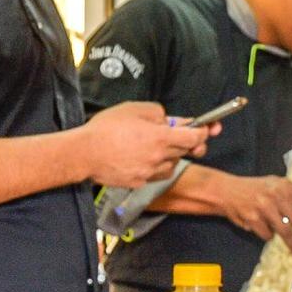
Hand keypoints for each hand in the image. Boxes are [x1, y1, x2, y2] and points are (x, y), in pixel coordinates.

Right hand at [79, 102, 212, 188]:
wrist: (83, 154)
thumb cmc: (106, 129)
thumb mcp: (133, 109)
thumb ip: (157, 113)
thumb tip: (168, 120)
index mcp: (160, 137)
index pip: (194, 137)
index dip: (204, 132)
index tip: (207, 128)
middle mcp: (159, 158)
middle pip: (184, 151)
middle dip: (186, 142)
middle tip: (181, 134)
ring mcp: (149, 173)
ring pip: (171, 164)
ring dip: (169, 155)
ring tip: (153, 145)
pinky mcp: (139, 183)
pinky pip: (156, 174)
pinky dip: (156, 166)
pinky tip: (143, 158)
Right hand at [216, 175, 291, 251]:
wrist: (226, 190)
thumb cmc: (253, 188)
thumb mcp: (274, 184)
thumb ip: (289, 193)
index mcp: (285, 185)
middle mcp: (276, 196)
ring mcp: (264, 208)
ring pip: (285, 232)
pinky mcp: (253, 219)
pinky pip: (267, 235)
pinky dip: (269, 237)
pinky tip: (267, 233)